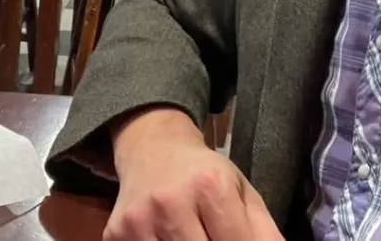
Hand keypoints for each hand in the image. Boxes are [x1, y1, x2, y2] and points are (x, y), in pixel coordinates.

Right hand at [104, 107, 284, 240]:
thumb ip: (264, 232)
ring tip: (195, 237)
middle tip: (214, 240)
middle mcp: (171, 201)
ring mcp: (139, 220)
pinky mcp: (116, 233)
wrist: (151, 148)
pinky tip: (168, 239)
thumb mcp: (241, 191)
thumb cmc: (203, 174)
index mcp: (210, 186)